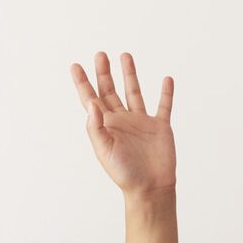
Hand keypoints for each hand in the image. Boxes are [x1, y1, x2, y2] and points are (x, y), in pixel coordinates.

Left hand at [72, 53, 174, 193]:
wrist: (150, 188)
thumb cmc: (124, 173)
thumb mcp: (104, 150)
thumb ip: (96, 127)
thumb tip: (91, 103)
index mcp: (106, 125)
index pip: (91, 99)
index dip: (82, 83)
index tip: (75, 66)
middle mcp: (122, 120)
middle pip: (110, 90)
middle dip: (104, 73)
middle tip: (100, 54)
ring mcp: (141, 122)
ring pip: (134, 92)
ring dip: (129, 75)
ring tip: (125, 56)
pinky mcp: (160, 126)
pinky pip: (163, 105)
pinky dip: (166, 93)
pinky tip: (166, 79)